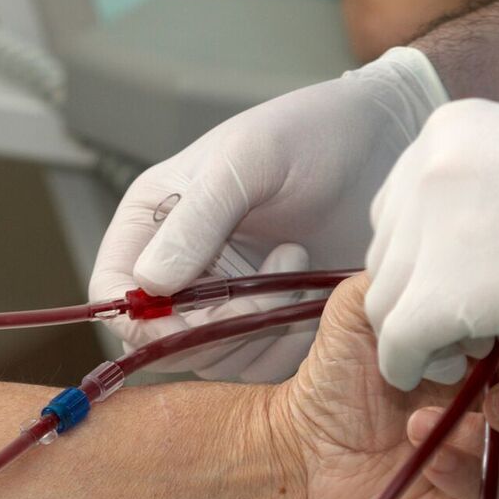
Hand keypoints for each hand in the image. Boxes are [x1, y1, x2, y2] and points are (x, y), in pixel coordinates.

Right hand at [89, 47, 446, 380]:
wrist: (385, 147)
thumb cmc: (311, 134)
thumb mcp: (248, 160)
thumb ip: (197, 220)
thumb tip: (148, 284)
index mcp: (152, 220)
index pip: (113, 290)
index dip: (138, 319)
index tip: (184, 324)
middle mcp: (178, 266)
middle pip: (161, 338)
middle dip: (212, 328)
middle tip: (266, 291)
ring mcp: (222, 299)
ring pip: (211, 357)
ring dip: (254, 328)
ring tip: (295, 262)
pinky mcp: (265, 322)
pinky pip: (257, 363)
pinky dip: (282, 343)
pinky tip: (310, 294)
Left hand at [364, 87, 498, 389]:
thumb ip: (493, 195)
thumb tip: (474, 251)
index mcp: (446, 131)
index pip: (398, 212)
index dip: (426, 259)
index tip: (467, 286)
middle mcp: (422, 171)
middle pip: (388, 258)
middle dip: (422, 298)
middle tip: (474, 328)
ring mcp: (429, 229)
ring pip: (388, 304)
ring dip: (424, 335)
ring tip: (482, 347)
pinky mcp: (445, 292)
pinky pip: (400, 344)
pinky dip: (413, 366)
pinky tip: (451, 373)